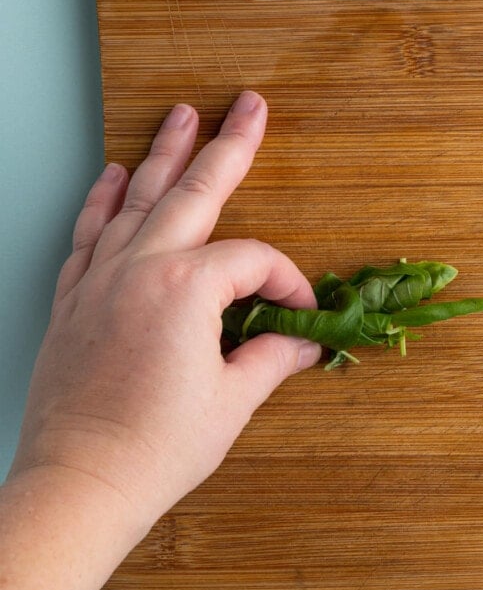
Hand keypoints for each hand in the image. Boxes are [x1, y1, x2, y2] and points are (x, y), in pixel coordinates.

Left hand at [10, 91, 320, 533]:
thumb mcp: (229, 403)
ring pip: (136, 200)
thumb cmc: (155, 449)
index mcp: (185, 288)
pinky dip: (102, 200)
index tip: (302, 310)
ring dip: (163, 155)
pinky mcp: (73, 299)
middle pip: (193, 193)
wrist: (80, 483)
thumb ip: (270, 358)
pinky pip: (88, 233)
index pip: (253, 261)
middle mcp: (139, 268)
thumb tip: (302, 344)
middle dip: (227, 145)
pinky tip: (115, 175)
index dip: (287, 281)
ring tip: (180, 116)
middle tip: (247, 105)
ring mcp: (100, 279)